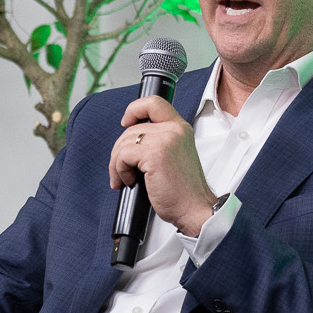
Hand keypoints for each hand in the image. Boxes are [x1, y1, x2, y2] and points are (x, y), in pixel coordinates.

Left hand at [110, 95, 215, 236]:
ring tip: (124, 179)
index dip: (134, 109)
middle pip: (132, 128)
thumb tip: (129, 141)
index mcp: (180, 129)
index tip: (126, 122)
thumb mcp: (174, 156)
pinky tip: (129, 181)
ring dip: (117, 163)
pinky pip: (123, 155)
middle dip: (119, 150)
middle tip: (121, 170)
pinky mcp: (154, 154)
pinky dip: (120, 170)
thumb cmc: (184, 191)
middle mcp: (174, 130)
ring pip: (124, 142)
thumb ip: (158, 142)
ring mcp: (165, 140)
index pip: (153, 103)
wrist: (194, 209)